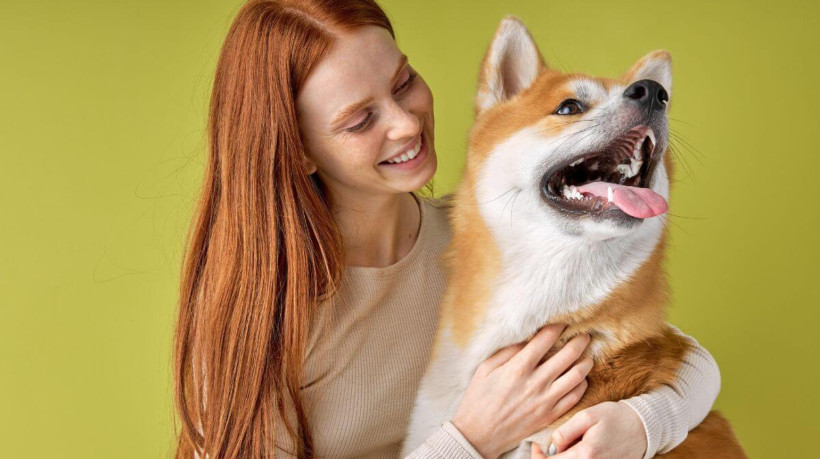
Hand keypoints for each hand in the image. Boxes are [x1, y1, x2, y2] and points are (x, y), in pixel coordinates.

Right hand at [451, 324, 592, 458]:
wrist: (479, 434)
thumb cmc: (478, 399)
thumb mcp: (485, 369)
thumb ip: (507, 352)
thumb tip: (527, 339)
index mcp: (517, 368)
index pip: (545, 340)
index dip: (557, 327)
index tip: (564, 321)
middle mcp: (535, 383)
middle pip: (568, 355)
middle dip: (579, 341)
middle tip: (584, 334)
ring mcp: (545, 401)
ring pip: (577, 376)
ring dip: (585, 362)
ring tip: (587, 355)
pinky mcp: (550, 415)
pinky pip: (574, 397)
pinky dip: (581, 384)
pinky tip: (580, 378)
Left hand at [531, 401, 646, 458]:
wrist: (643, 428)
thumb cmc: (615, 418)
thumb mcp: (588, 416)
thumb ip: (566, 431)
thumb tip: (553, 447)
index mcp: (586, 455)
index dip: (538, 457)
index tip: (536, 446)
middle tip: (544, 449)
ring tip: (560, 449)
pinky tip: (572, 452)